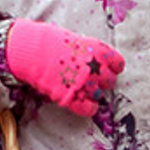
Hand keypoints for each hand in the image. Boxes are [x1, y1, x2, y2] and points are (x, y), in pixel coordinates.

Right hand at [3, 18, 124, 117]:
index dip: (113, 67)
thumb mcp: (75, 40)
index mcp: (98, 51)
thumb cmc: (49, 41)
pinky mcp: (72, 98)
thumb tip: (91, 58)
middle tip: (93, 80)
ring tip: (85, 91)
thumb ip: (88, 51)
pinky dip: (88, 108)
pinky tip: (83, 104)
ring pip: (100, 95)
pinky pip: (89, 109)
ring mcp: (84, 84)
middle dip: (103, 81)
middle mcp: (95, 68)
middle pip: (110, 81)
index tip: (109, 68)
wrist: (31, 50)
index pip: (118, 63)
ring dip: (94, 94)